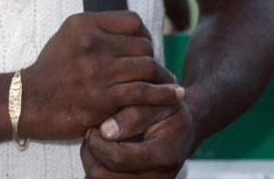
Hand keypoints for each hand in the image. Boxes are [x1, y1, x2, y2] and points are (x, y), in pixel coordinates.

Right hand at [21, 12, 183, 140]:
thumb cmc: (50, 72)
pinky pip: (145, 92)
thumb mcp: (67, 38)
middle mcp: (91, 43)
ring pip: (148, 67)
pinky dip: (165, 95)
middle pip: (143, 45)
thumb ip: (96, 32)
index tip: (144, 50)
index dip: (144, 35)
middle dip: (152, 59)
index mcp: (83, 24)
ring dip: (162, 78)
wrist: (26, 102)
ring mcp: (97, 70)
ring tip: (169, 85)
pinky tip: (176, 96)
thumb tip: (132, 33)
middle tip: (155, 73)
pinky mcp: (103, 97)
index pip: (131, 21)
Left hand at [80, 102, 195, 177]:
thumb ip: (134, 114)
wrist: (182, 129)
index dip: (97, 143)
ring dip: (92, 162)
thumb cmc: (168, 111)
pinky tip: (103, 151)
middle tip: (93, 133)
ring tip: (98, 142)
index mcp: (164, 156)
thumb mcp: (158, 103)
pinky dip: (98, 168)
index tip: (95, 127)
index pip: (117, 159)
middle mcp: (158, 178)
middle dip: (91, 153)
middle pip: (103, 177)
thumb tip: (106, 131)